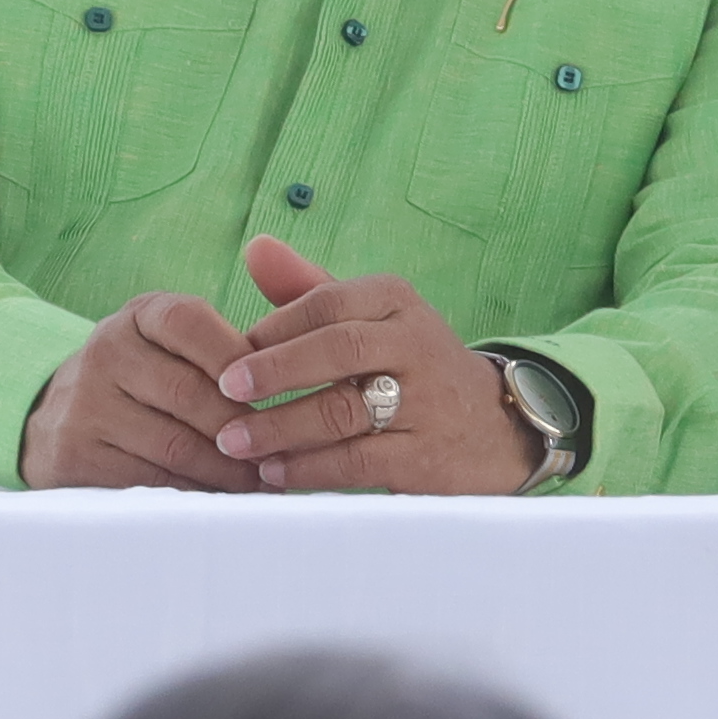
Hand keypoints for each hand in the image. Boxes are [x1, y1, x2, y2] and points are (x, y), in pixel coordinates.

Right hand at [22, 289, 262, 489]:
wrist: (55, 415)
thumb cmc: (143, 379)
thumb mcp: (170, 342)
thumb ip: (225, 344)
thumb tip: (291, 376)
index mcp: (138, 316)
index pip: (190, 322)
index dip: (237, 358)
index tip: (275, 392)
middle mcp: (105, 352)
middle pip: (189, 392)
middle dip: (243, 428)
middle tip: (280, 454)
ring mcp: (85, 404)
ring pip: (175, 444)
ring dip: (227, 471)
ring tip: (260, 484)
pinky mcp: (76, 454)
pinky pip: (150, 481)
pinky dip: (194, 493)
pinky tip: (220, 499)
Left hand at [216, 236, 538, 493]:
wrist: (493, 427)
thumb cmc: (408, 364)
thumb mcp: (369, 317)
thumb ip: (307, 287)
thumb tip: (255, 247)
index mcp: (396, 301)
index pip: (327, 301)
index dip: (274, 327)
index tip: (227, 351)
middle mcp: (415, 344)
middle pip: (338, 349)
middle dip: (275, 370)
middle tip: (224, 390)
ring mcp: (425, 402)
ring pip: (343, 411)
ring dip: (281, 427)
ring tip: (235, 440)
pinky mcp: (425, 456)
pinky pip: (357, 462)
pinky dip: (309, 468)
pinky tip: (274, 471)